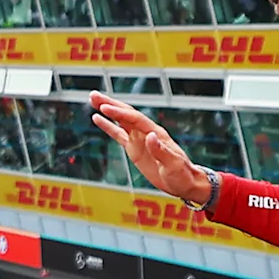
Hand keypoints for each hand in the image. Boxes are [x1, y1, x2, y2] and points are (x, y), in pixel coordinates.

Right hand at [86, 94, 212, 205]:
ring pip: (120, 120)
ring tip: (93, 100)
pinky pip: (118, 134)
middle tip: (94, 95)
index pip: (135, 119)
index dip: (119, 113)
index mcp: (156, 134)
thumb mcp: (173, 165)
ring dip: (107, 110)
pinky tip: (97, 118)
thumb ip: (161, 150)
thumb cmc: (182, 174)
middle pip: (126, 114)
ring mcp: (139, 139)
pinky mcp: (134, 148)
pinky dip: (108, 126)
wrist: (185, 183)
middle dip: (110, 104)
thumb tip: (150, 136)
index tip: (105, 108)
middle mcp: (147, 132)